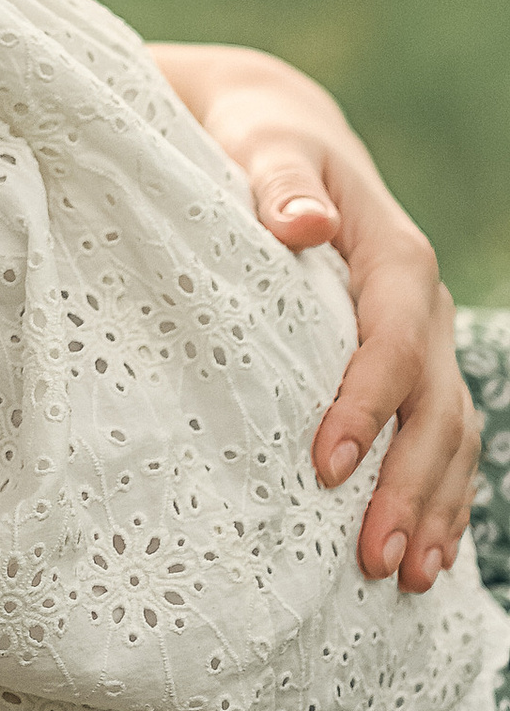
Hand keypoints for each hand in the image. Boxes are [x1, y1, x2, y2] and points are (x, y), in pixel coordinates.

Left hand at [158, 41, 478, 593]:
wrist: (279, 133)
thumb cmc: (261, 141)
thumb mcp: (266, 143)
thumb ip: (281, 181)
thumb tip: (304, 222)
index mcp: (395, 257)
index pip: (394, 343)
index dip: (366, 408)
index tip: (324, 466)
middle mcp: (422, 305)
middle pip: (435, 408)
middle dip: (410, 486)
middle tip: (373, 558)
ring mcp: (424, 341)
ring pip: (450, 435)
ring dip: (434, 508)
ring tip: (404, 577)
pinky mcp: (409, 367)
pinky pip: (442, 441)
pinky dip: (441, 498)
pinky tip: (427, 555)